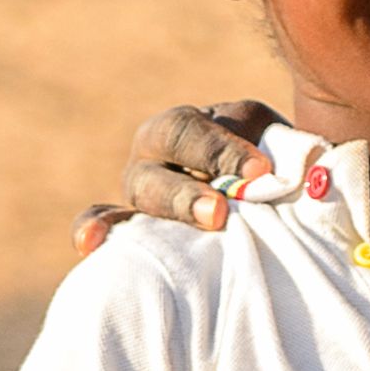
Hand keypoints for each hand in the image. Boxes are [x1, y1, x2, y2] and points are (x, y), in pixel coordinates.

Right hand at [72, 99, 287, 252]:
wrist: (267, 188)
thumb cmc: (268, 159)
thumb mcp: (271, 139)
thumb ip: (273, 146)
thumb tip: (279, 173)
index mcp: (184, 126)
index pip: (188, 131)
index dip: (220, 151)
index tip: (260, 172)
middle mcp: (152, 156)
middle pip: (156, 170)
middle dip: (187, 194)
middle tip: (219, 213)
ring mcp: (141, 193)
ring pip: (140, 200)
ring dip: (167, 216)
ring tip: (190, 231)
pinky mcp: (136, 228)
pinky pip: (109, 226)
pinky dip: (94, 230)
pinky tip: (90, 244)